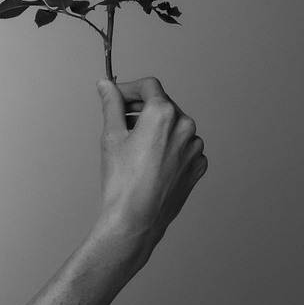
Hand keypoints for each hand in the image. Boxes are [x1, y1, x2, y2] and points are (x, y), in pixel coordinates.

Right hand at [97, 76, 207, 254]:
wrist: (136, 219)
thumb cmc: (121, 181)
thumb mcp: (111, 136)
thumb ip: (111, 104)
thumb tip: (106, 85)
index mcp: (163, 114)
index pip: (149, 86)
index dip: (130, 88)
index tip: (119, 97)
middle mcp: (185, 126)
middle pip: (163, 105)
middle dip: (142, 110)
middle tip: (121, 123)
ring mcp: (195, 147)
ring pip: (175, 127)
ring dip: (157, 129)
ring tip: (135, 148)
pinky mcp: (198, 165)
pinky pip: (184, 147)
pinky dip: (169, 148)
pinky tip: (151, 163)